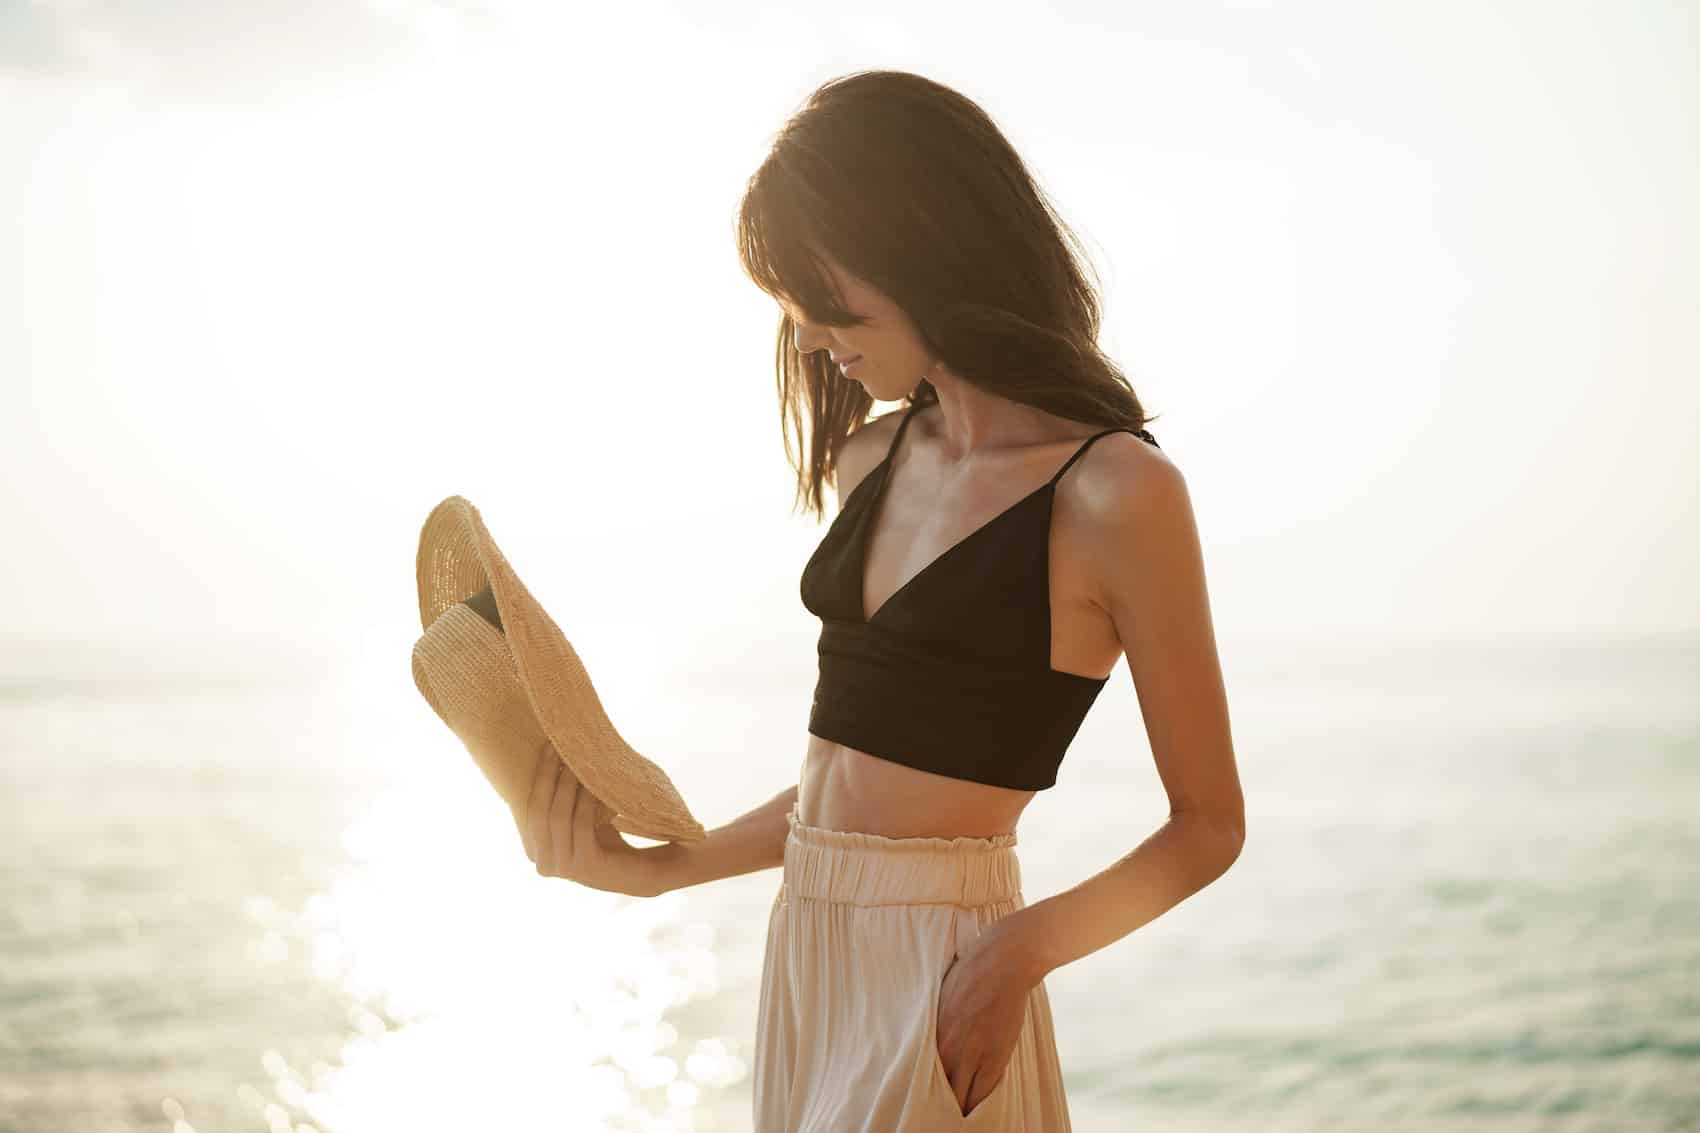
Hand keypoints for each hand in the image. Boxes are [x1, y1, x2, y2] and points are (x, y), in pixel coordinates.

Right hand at [521, 740, 654, 896]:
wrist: (649, 872)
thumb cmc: (615, 841)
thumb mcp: (583, 818)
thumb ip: (567, 798)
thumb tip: (556, 753)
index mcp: (540, 851)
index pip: (532, 809)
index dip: (539, 777)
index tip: (549, 746)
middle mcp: (545, 863)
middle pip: (539, 812)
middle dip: (546, 776)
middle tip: (559, 747)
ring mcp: (563, 868)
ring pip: (556, 817)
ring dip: (565, 785)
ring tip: (575, 760)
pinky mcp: (584, 867)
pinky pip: (580, 826)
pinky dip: (586, 802)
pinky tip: (595, 785)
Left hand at [934, 922, 1029, 1117]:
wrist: (1002, 963)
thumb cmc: (970, 974)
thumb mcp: (940, 1000)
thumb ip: (937, 1028)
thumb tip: (933, 1044)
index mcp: (930, 1035)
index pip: (921, 1077)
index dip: (924, 1092)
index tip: (923, 1100)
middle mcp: (948, 1050)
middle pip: (941, 1093)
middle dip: (940, 1106)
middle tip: (939, 1114)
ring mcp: (973, 1056)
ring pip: (963, 1099)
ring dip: (961, 1108)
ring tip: (958, 1118)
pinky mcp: (995, 1059)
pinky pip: (984, 1093)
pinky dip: (979, 1103)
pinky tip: (976, 1109)